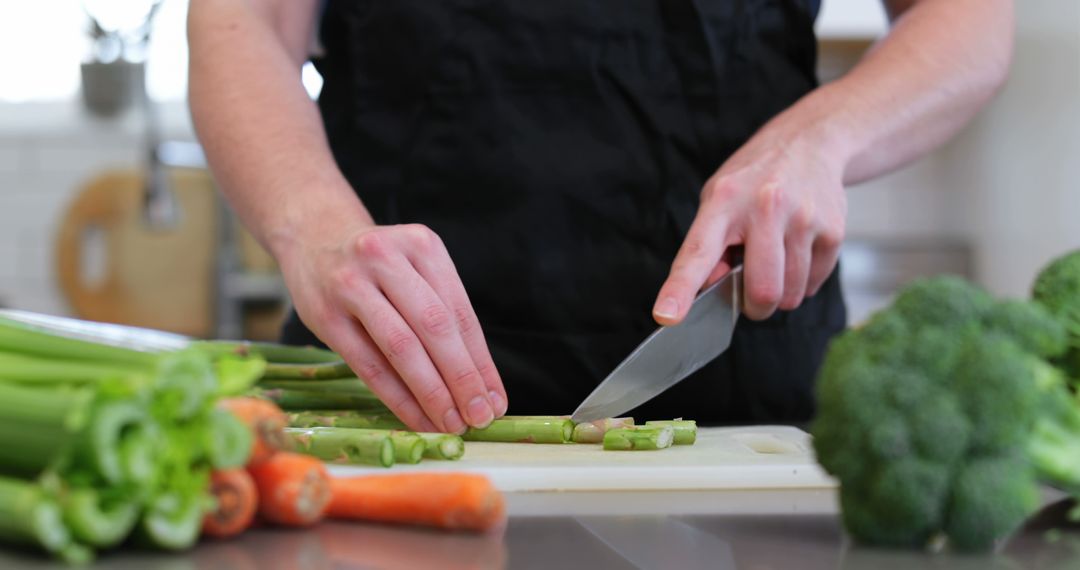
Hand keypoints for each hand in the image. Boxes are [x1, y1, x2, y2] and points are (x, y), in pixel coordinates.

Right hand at [278, 222, 507, 432]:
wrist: (314, 239)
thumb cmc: (380, 266)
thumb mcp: (416, 269)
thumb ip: (444, 315)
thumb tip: (481, 384)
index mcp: (422, 245)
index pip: (459, 313)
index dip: (481, 361)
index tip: (496, 400)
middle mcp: (387, 258)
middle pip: (434, 327)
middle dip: (462, 378)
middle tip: (480, 417)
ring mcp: (352, 285)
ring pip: (401, 347)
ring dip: (432, 393)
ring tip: (452, 424)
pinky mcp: (326, 315)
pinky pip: (368, 365)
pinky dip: (397, 398)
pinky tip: (417, 419)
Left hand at [653, 120, 847, 323]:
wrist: (809, 142)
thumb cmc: (752, 180)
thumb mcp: (717, 198)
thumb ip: (708, 245)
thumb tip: (707, 289)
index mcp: (723, 201)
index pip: (697, 253)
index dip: (680, 289)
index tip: (666, 316)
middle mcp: (765, 206)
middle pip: (762, 291)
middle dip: (755, 308)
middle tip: (750, 296)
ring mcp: (803, 217)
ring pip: (790, 295)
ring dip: (780, 295)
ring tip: (775, 261)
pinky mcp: (833, 229)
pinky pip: (814, 284)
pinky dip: (802, 283)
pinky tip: (796, 253)